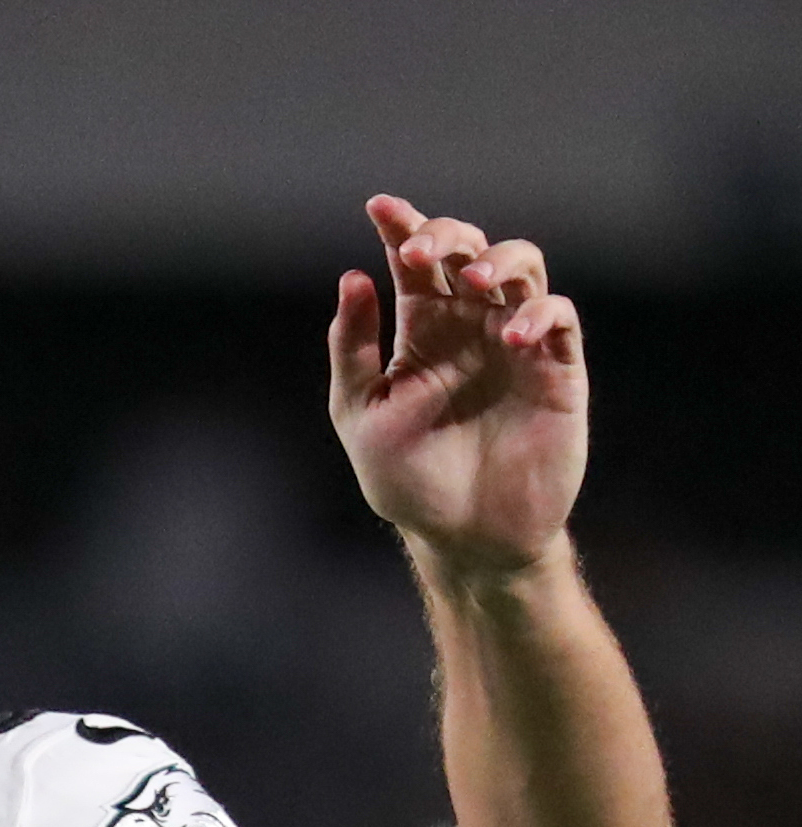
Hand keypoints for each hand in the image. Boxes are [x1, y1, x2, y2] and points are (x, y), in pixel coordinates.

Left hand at [329, 197, 585, 580]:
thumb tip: (351, 278)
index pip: (413, 265)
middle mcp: (470, 328)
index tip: (379, 206)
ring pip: (523, 268)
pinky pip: (558, 318)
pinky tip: (508, 337)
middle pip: (468, 252)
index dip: (401, 228)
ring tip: (469, 282)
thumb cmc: (409, 480)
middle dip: (446, 237)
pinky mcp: (556, 369)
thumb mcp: (362, 414)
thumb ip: (353, 349)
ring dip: (497, 261)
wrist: (463, 535)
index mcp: (422, 332)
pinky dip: (537, 314)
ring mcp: (515, 343)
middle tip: (420, 253)